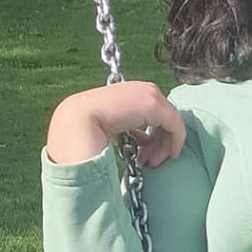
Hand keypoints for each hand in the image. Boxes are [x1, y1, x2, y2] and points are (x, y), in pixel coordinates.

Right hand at [46, 81, 185, 166]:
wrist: (74, 124)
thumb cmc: (83, 131)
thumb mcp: (109, 129)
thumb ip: (127, 129)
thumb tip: (143, 140)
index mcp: (123, 93)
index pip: (147, 112)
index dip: (151, 136)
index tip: (145, 157)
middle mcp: (137, 89)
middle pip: (160, 115)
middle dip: (158, 141)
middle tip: (151, 162)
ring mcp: (146, 93)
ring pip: (169, 119)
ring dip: (164, 143)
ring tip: (153, 162)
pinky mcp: (153, 103)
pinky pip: (174, 122)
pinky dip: (176, 139)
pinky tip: (171, 155)